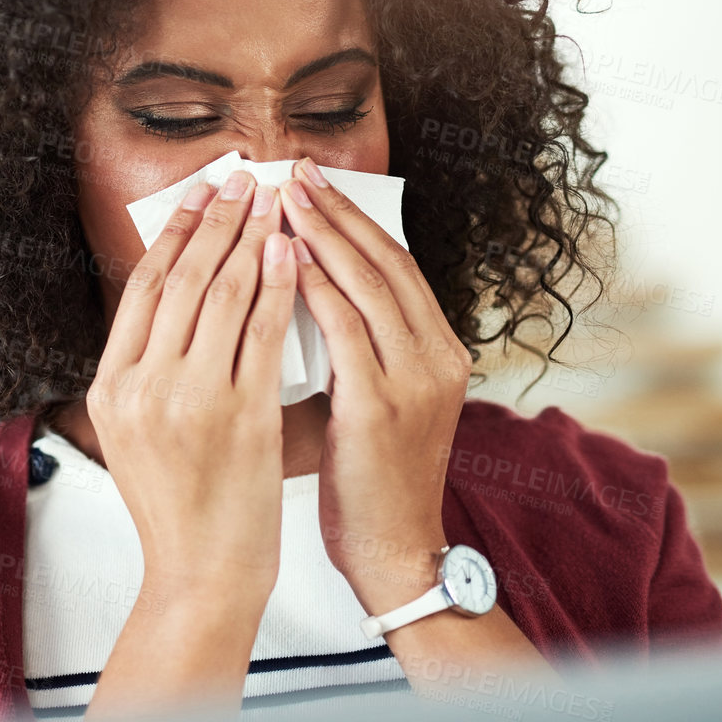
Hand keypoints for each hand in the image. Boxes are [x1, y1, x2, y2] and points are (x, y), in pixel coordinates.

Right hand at [86, 168, 297, 606]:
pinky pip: (263, 333)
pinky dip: (279, 286)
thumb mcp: (135, 434)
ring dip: (251, 239)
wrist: (202, 574)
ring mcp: (190, 401)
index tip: (201, 196)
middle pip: (181, 280)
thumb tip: (172, 299)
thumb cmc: (178, 506)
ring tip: (272, 204)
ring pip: (223, 296)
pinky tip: (293, 255)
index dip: (175, 234)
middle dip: (216, 221)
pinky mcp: (241, 416)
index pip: (142, 289)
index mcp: (111, 387)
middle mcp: (143, 387)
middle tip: (241, 180)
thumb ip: (146, 372)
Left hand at [277, 158, 472, 615]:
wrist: (392, 552)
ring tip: (280, 198)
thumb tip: (300, 292)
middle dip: (336, 211)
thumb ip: (352, 349)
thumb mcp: (372, 402)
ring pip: (367, 285)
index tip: (313, 182)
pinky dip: (313, 289)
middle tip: (293, 169)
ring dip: (321, 235)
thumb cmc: (369, 481)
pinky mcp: (381, 408)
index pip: (396, 264)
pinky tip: (281, 260)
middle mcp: (439, 357)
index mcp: (440, 351)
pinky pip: (344, 331)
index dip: (354, 219)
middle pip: (385, 261)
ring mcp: (416, 381)